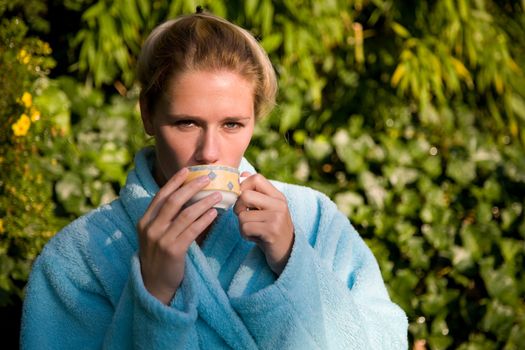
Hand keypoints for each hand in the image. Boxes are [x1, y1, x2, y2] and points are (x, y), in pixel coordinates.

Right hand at [137, 168, 221, 303]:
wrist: (154, 285)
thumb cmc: (159, 256)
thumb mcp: (156, 234)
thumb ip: (165, 217)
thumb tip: (187, 197)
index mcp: (145, 221)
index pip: (161, 195)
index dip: (175, 181)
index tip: (188, 170)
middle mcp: (150, 228)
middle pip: (174, 201)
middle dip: (192, 187)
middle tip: (208, 178)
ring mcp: (160, 239)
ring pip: (185, 214)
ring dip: (203, 202)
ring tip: (218, 195)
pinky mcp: (173, 251)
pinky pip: (192, 230)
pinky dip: (204, 220)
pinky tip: (214, 213)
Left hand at [234, 173, 294, 274]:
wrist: (287, 254)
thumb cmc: (272, 230)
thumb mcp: (267, 209)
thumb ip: (257, 193)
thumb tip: (243, 174)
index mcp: (278, 196)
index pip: (256, 178)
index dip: (243, 186)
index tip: (242, 200)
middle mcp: (280, 204)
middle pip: (245, 195)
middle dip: (238, 207)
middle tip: (244, 217)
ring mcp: (277, 218)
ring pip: (242, 215)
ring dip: (242, 226)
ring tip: (253, 231)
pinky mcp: (271, 232)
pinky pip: (245, 228)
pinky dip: (245, 235)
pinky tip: (255, 238)